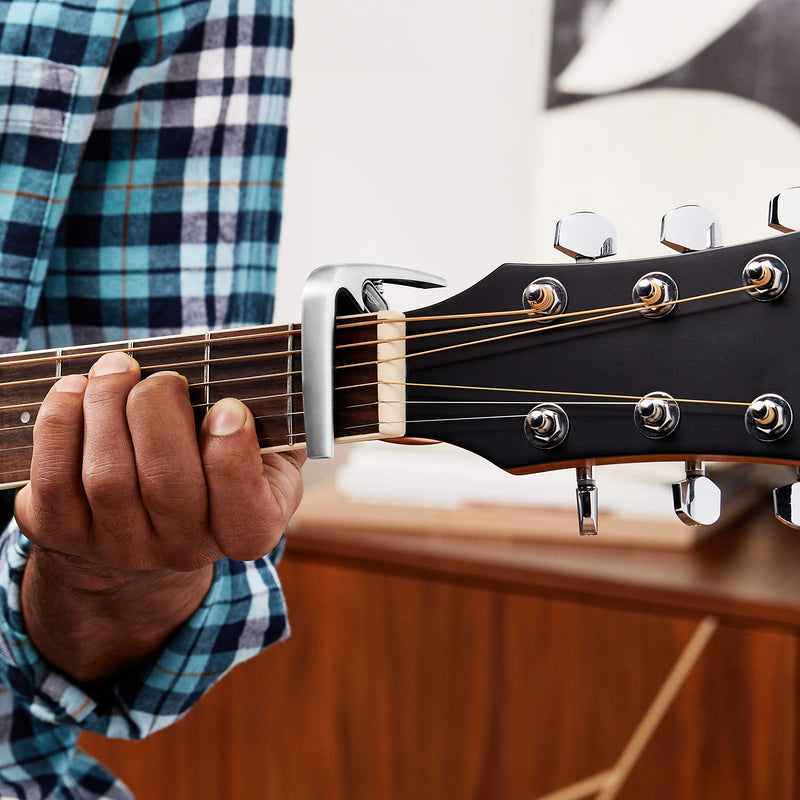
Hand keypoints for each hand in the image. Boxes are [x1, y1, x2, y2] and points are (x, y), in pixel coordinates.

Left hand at [15, 351, 304, 571]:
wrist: (154, 520)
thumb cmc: (215, 463)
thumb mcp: (266, 449)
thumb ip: (277, 421)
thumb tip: (263, 374)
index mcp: (250, 527)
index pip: (245, 513)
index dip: (233, 457)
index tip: (228, 407)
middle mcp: (186, 549)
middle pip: (166, 485)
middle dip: (158, 412)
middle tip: (162, 379)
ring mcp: (123, 548)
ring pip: (108, 479)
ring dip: (106, 406)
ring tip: (116, 369)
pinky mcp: (67, 535)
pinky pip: (56, 480)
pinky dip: (62, 424)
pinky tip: (77, 390)